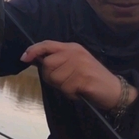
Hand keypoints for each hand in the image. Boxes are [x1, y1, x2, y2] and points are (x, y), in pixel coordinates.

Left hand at [20, 40, 138, 109]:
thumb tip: (35, 60)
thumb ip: (57, 60)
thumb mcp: (74, 64)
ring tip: (74, 86)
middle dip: (51, 77)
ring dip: (62, 87)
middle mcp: (75, 53)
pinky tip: (80, 91)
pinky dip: (70, 94)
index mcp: (72, 47)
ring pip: (55, 78)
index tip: (24, 57)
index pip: (48, 44)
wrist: (115, 90)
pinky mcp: (85, 78)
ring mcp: (81, 65)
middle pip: (48, 64)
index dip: (34, 50)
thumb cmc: (90, 78)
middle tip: (65, 82)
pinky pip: (66, 88)